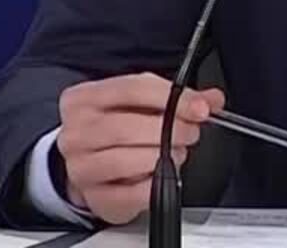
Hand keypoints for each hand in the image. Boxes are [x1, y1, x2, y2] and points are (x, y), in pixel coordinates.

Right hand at [55, 73, 224, 224]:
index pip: (131, 89)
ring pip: (125, 161)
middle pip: (126, 127)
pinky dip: (154, 184)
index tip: (200, 108)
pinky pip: (131, 193)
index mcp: (84, 99)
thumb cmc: (115, 132)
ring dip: (162, 157)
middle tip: (191, 132)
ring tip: (178, 153)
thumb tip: (211, 100)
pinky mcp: (95, 198)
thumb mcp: (140, 105)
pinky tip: (162, 175)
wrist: (88, 167)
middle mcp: (75, 132)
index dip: (172, 98)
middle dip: (170, 129)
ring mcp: (80, 167)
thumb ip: (176, 99)